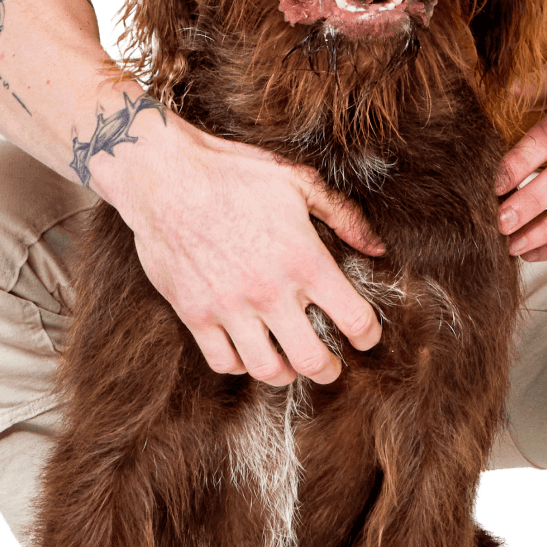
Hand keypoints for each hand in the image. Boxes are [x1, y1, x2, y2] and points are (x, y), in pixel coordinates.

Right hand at [99, 114, 385, 385]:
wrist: (169, 177)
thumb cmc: (237, 173)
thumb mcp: (299, 181)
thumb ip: (344, 216)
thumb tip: (377, 247)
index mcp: (304, 259)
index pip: (354, 318)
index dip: (369, 335)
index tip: (366, 337)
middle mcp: (270, 291)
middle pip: (312, 360)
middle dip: (329, 370)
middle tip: (331, 365)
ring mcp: (230, 307)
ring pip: (267, 370)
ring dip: (287, 373)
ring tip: (292, 363)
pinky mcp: (195, 314)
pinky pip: (224, 361)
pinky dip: (241, 364)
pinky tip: (249, 349)